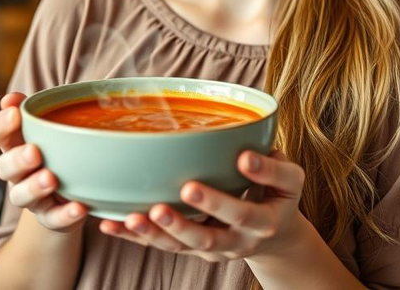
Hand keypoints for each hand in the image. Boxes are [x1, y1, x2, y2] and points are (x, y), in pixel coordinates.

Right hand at [0, 92, 87, 232]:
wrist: (72, 192)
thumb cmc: (60, 148)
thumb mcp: (53, 124)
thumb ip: (39, 108)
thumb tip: (17, 95)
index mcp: (14, 144)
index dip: (0, 124)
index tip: (14, 113)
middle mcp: (17, 173)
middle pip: (4, 168)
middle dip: (17, 160)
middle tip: (34, 151)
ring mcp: (32, 197)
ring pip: (21, 196)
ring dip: (34, 187)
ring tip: (51, 179)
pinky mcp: (51, 218)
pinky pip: (54, 220)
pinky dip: (65, 215)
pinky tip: (79, 207)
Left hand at [97, 149, 307, 262]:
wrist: (274, 235)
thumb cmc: (277, 197)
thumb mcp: (290, 182)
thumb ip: (274, 167)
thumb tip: (246, 152)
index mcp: (261, 223)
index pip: (246, 212)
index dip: (231, 196)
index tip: (235, 163)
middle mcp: (234, 241)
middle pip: (207, 237)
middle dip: (184, 223)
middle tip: (166, 203)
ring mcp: (209, 247)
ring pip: (178, 247)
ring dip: (153, 234)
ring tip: (131, 218)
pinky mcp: (188, 247)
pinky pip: (159, 244)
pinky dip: (133, 237)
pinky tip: (110, 225)